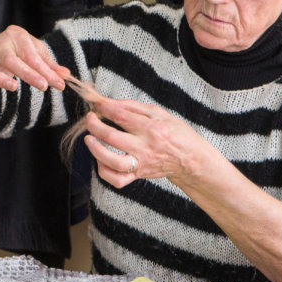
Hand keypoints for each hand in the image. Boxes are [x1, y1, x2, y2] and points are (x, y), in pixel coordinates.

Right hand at [0, 25, 70, 103]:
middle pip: (12, 60)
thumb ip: (50, 64)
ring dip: (0, 79)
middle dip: (28, 74)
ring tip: (14, 87)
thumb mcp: (37, 51)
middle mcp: (0, 45)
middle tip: (43, 86)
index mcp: (17, 35)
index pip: (32, 55)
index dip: (47, 71)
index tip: (59, 84)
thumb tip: (65, 75)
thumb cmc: (22, 48)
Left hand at [82, 99, 213, 188]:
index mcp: (152, 129)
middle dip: (94, 125)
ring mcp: (141, 164)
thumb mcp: (159, 113)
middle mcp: (145, 148)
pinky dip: (103, 171)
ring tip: (90, 139)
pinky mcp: (138, 175)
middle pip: (111, 137)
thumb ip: (132, 106)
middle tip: (90, 119)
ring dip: (95, 150)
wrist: (191, 160)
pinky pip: (116, 179)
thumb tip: (109, 102)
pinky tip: (101, 159)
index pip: (121, 116)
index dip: (104, 108)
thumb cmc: (176, 133)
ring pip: (111, 162)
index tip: (97, 104)